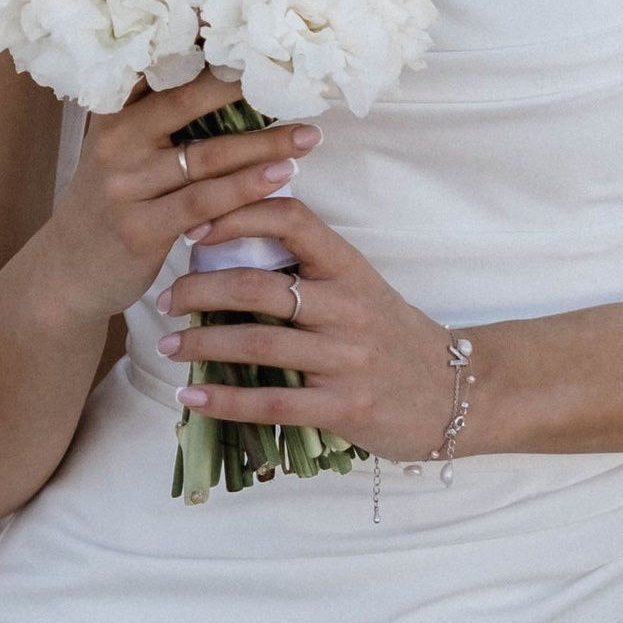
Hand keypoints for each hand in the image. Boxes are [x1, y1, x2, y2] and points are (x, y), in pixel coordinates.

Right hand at [31, 71, 323, 327]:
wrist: (67, 273)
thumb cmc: (108, 204)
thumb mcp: (118, 151)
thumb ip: (155, 118)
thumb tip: (223, 78)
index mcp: (113, 113)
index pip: (159, 66)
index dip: (201, 43)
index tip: (246, 26)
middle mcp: (116, 141)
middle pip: (187, 100)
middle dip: (244, 86)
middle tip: (293, 77)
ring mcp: (126, 185)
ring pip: (207, 156)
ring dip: (264, 144)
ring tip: (307, 136)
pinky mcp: (140, 228)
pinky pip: (204, 203)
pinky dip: (246, 188)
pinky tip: (281, 177)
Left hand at [157, 197, 461, 460]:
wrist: (459, 391)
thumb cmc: (394, 334)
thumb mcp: (360, 287)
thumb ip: (308, 268)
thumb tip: (228, 244)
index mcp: (350, 267)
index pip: (293, 221)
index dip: (239, 215)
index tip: (194, 227)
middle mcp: (349, 308)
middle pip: (259, 286)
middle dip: (200, 289)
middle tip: (164, 298)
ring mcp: (348, 359)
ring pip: (259, 345)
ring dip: (202, 345)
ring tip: (167, 346)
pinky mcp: (345, 407)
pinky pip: (273, 403)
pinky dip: (226, 400)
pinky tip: (192, 397)